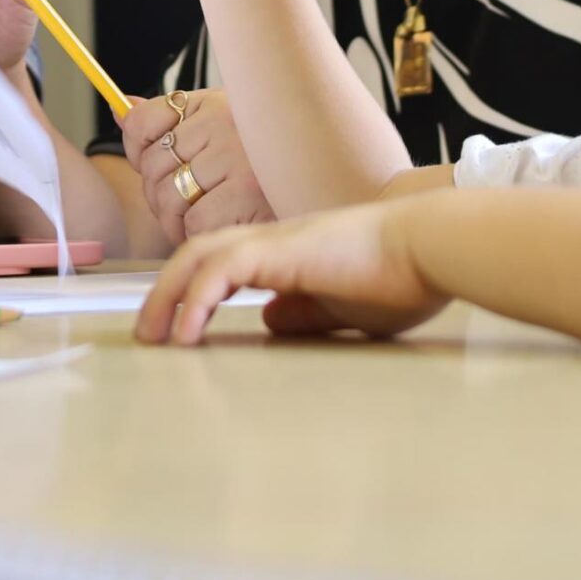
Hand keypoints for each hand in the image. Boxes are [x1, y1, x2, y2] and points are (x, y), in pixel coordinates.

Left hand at [120, 88, 272, 245]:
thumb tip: (121, 110)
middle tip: (184, 201)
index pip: (143, 119)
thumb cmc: (269, 163)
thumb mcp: (225, 126)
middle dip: (158, 192)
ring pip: (167, 198)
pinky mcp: (247, 197)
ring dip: (176, 220)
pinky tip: (222, 226)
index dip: (136, 147)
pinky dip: (200, 234)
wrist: (330, 178)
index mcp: (213, 104)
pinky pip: (195, 224)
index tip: (148, 161)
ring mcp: (235, 159)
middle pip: (151, 165)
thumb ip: (173, 121)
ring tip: (202, 217)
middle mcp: (223, 124)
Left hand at [134, 198, 444, 345]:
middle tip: (148, 336)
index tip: (177, 330)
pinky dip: (195, 300)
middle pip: (198, 254)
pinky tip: (186, 334)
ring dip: (168, 296)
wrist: (432, 245)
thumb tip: (268, 321)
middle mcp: (273, 241)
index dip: (192, 292)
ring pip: (198, 257)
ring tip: (154, 338)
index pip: (222, 263)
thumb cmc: (403, 277)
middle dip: (165, 294)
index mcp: (287, 253)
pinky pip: (220, 271)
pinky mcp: (281, 252)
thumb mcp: (344, 307)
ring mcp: (275, 242)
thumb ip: (305, 312)